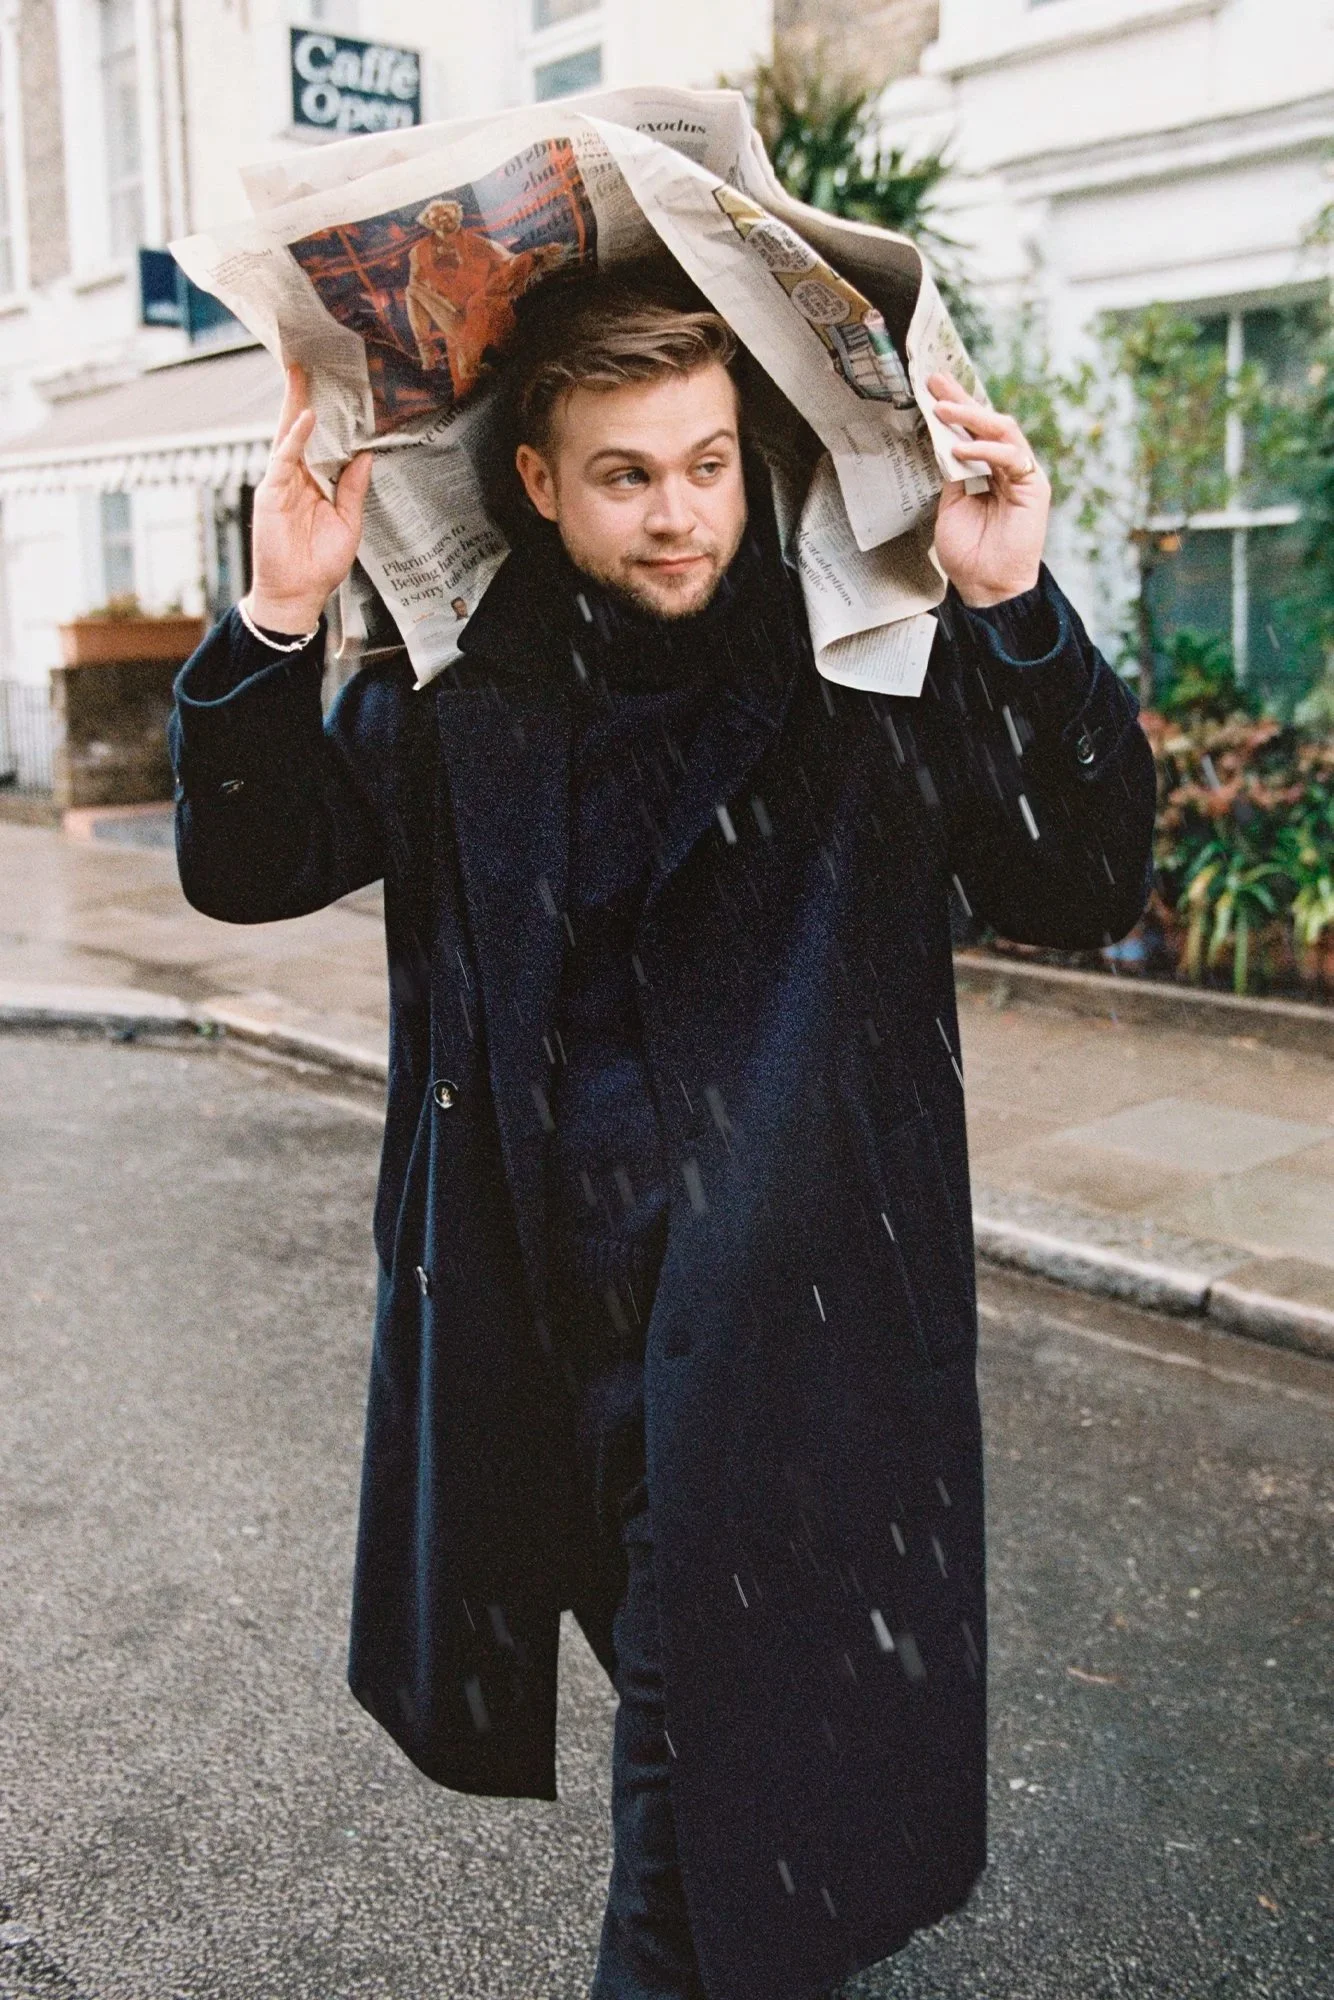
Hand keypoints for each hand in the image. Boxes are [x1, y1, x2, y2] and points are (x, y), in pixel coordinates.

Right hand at [248, 364, 373, 631]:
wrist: (299, 593)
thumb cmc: (321, 563)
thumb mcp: (348, 521)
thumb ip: (353, 487)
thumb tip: (367, 456)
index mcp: (316, 481)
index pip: (321, 441)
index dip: (327, 415)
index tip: (336, 388)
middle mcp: (297, 476)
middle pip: (300, 429)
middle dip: (304, 397)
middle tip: (311, 363)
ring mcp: (281, 482)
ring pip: (289, 435)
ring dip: (296, 405)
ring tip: (303, 374)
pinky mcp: (271, 492)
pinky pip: (283, 458)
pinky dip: (295, 437)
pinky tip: (306, 418)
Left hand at [927, 372, 1049, 608]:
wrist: (985, 586)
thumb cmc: (969, 552)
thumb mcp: (950, 504)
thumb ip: (951, 473)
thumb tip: (940, 440)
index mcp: (988, 470)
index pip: (972, 431)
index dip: (955, 408)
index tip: (932, 388)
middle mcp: (1008, 467)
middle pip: (988, 422)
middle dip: (962, 400)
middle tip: (937, 382)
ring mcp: (1023, 475)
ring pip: (1003, 431)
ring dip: (972, 418)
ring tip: (943, 411)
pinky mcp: (1034, 487)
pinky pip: (1013, 458)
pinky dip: (988, 451)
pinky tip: (964, 451)